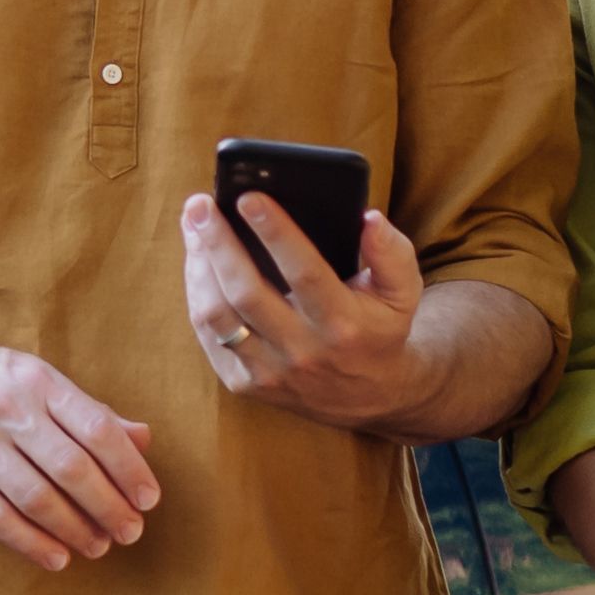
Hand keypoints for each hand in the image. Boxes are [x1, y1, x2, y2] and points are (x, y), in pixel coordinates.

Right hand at [0, 338, 159, 569]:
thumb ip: (88, 411)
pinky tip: (57, 557)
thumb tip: (143, 438)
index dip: (129, 469)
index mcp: (38, 381)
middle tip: (130, 532)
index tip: (148, 499)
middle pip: (71, 468)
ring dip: (75, 529)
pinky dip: (31, 543)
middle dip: (108, 506)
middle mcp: (8, 409)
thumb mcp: (36, 378)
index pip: (96, 429)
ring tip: (98, 546)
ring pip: (37, 498)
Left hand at [179, 194, 432, 431]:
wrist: (368, 396)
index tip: (250, 197)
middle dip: (218, 243)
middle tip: (201, 205)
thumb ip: (391, 252)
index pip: (304, 273)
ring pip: (218, 316)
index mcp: (342, 324)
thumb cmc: (378, 329)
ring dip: (198, 266)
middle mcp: (303, 351)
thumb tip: (367, 218)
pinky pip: (209, 336)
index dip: (276, 233)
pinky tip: (195, 261)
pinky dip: (197, 294)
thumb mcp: (401, 292)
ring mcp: (270, 371)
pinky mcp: (245, 383)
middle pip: (247, 293)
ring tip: (193, 226)